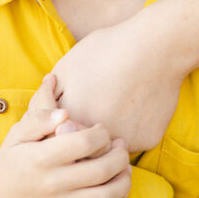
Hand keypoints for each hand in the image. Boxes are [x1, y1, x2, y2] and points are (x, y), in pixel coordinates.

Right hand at [0, 75, 131, 197]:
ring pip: (105, 196)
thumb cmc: (10, 162)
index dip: (101, 133)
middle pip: (100, 169)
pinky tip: (117, 186)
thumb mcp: (17, 134)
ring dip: (123, 179)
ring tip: (124, 166)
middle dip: (119, 155)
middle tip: (121, 145)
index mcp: (41, 158)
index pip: (83, 143)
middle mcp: (52, 183)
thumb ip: (40, 120)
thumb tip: (66, 113)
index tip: (101, 129)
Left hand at [52, 1, 189, 154]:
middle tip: (91, 106)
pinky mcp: (147, 141)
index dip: (56, 126)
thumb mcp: (66, 67)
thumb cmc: (106, 51)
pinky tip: (134, 104)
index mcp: (70, 123)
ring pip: (107, 150)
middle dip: (79, 137)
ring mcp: (123, 143)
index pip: (55, 139)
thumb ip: (50, 100)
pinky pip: (132, 141)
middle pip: (81, 150)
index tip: (64, 112)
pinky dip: (130, 128)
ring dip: (104, 138)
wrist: (155, 47)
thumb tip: (43, 118)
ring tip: (112, 104)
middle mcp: (95, 141)